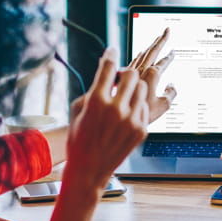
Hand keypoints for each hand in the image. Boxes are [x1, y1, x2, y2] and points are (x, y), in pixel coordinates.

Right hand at [64, 48, 148, 190]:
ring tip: (123, 98)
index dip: (110, 55)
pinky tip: (125, 114)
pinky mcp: (141, 130)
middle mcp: (116, 109)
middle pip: (131, 75)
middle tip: (119, 80)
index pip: (108, 67)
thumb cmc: (79, 139)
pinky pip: (143, 107)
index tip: (112, 50)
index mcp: (96, 102)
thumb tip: (106, 70)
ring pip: (142, 89)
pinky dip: (135, 106)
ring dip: (133, 89)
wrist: (89, 170)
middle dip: (125, 74)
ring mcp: (131, 121)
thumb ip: (93, 89)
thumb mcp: (78, 110)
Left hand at [127, 27, 176, 122]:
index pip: (162, 62)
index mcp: (152, 75)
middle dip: (160, 40)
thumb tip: (172, 86)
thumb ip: (171, 94)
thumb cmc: (141, 114)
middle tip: (166, 30)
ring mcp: (132, 73)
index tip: (173, 52)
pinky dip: (140, 54)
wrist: (119, 118)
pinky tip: (141, 52)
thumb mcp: (163, 106)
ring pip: (143, 54)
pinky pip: (134, 60)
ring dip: (150, 45)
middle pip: (152, 51)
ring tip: (157, 39)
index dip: (169, 57)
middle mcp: (141, 71)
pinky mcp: (124, 76)